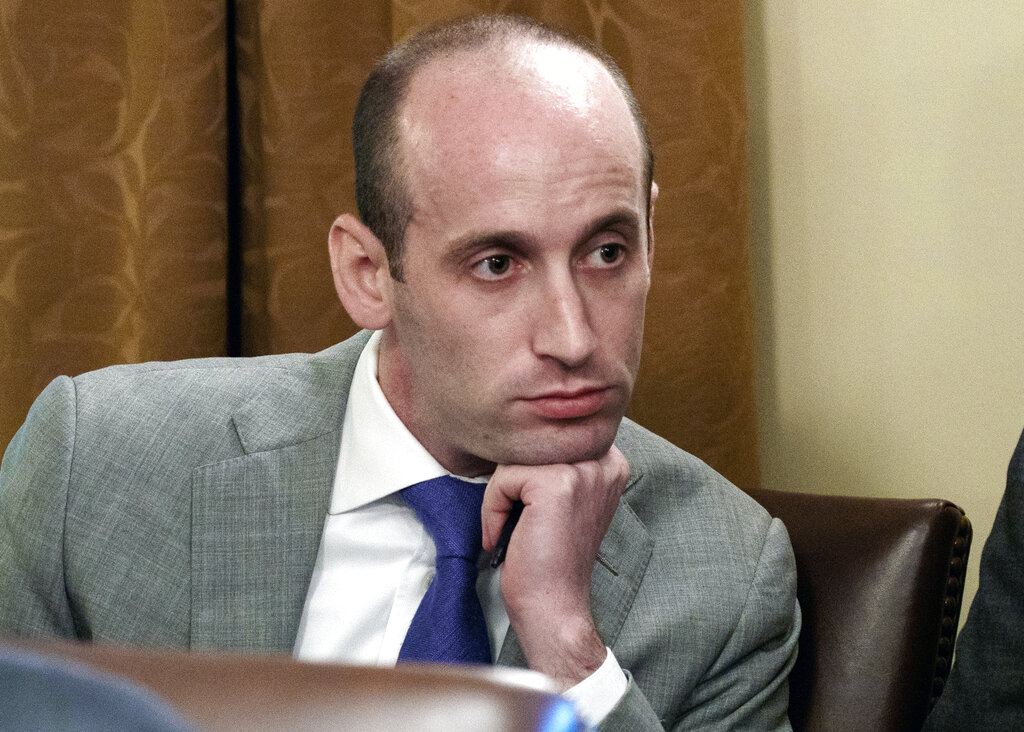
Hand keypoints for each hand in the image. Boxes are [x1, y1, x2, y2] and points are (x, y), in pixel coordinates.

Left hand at [481, 446, 628, 688]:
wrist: (554, 605)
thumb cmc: (553, 559)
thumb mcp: (568, 500)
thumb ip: (558, 464)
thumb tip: (522, 435)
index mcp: (610, 461)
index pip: (548, 437)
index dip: (528, 471)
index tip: (532, 511)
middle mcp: (604, 460)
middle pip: (532, 443)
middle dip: (513, 482)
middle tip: (518, 522)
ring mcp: (583, 471)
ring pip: (515, 459)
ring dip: (501, 496)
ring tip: (512, 530)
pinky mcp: (557, 484)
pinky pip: (504, 478)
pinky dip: (493, 508)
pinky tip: (505, 535)